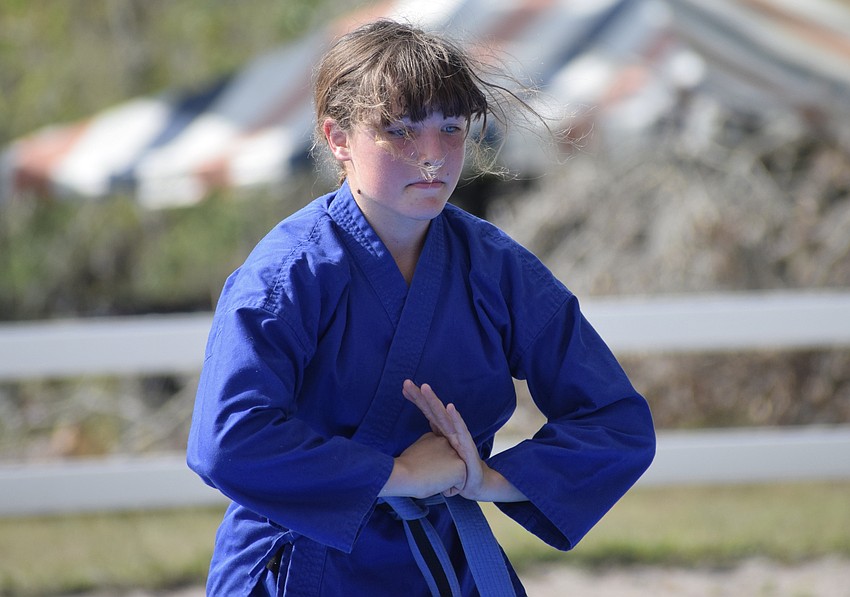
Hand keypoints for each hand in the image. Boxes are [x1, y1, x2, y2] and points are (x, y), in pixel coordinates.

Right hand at [379, 432, 465, 498]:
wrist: (403, 473)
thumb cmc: (405, 468)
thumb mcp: (418, 451)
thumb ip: (430, 452)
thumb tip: (435, 462)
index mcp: (436, 437)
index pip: (442, 456)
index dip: (432, 466)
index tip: (422, 467)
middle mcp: (449, 442)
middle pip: (450, 465)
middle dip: (442, 472)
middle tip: (427, 474)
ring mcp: (456, 454)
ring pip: (455, 475)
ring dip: (445, 481)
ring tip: (431, 478)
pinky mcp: (461, 467)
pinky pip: (459, 486)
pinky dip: (448, 490)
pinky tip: (436, 483)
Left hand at [402, 380, 526, 501]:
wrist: (476, 484)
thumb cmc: (454, 471)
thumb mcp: (434, 461)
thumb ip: (425, 451)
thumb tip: (406, 451)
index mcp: (441, 433)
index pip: (427, 413)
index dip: (417, 400)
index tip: (403, 388)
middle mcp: (450, 431)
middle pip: (433, 411)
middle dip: (421, 396)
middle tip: (407, 382)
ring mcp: (459, 437)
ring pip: (444, 417)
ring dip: (434, 402)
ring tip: (425, 388)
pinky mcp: (468, 447)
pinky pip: (461, 431)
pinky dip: (455, 418)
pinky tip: (450, 407)